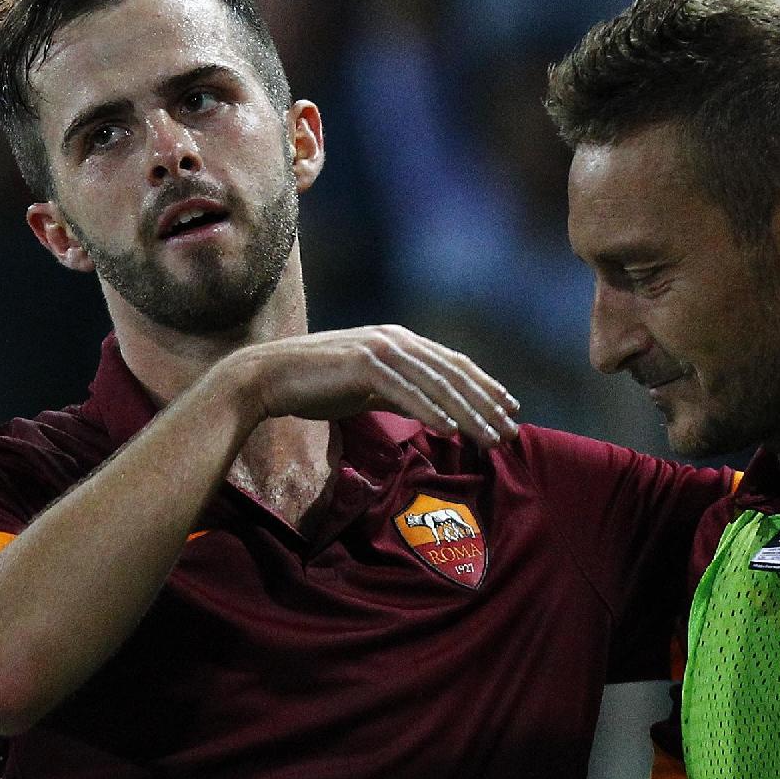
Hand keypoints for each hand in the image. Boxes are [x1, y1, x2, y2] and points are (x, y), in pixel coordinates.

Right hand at [229, 325, 519, 445]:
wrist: (268, 377)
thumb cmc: (316, 384)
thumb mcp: (367, 386)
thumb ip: (399, 391)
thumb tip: (431, 410)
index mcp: (400, 341)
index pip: (453, 364)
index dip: (485, 385)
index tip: (510, 408)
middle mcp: (396, 339)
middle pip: (453, 374)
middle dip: (486, 404)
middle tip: (510, 431)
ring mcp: (380, 350)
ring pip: (436, 385)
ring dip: (467, 414)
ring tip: (490, 438)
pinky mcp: (364, 366)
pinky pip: (406, 393)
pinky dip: (431, 411)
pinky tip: (451, 430)